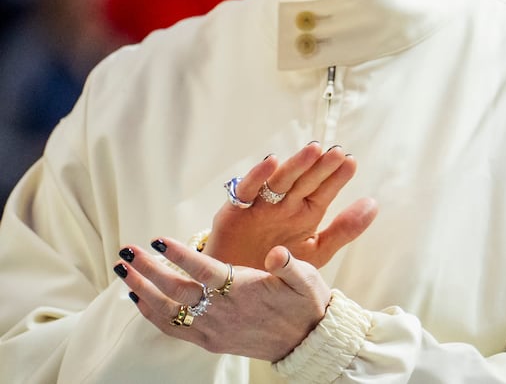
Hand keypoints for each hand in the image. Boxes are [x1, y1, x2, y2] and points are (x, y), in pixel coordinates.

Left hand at [117, 238, 329, 362]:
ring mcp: (212, 328)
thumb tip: (277, 253)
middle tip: (126, 251)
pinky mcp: (208, 341)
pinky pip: (172, 328)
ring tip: (122, 271)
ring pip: (167, 310)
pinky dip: (151, 314)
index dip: (179, 255)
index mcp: (243, 290)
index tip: (157, 240)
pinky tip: (138, 298)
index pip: (203, 270)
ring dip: (141, 289)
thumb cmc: (305, 303)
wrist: (305, 342)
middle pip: (175, 289)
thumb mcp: (308, 278)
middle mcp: (222, 311)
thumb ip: (290, 265)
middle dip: (147, 269)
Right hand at [205, 142, 377, 268]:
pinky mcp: (235, 211)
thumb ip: (344, 229)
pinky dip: (257, 176)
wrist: (240, 290)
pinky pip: (246, 191)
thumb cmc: (280, 268)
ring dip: (295, 165)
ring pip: (280, 181)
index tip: (351, 162)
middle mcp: (285, 204)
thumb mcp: (317, 252)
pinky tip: (271, 162)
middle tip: (336, 152)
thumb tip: (374, 204)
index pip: (325, 190)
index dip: (337, 177)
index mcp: (306, 212)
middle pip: (305, 181)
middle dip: (320, 167)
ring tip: (313, 150)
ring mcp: (261, 205)